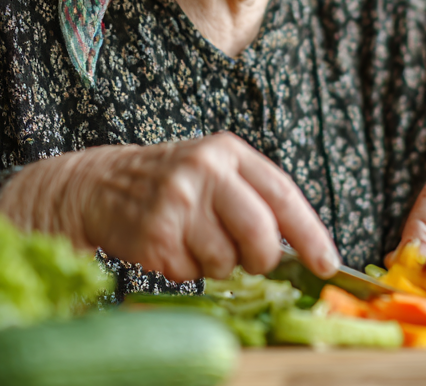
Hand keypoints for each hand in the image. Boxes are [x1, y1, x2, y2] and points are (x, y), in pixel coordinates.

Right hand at [0, 132, 340, 281]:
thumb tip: (302, 250)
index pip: (284, 195)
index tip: (327, 264)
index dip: (311, 234)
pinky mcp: (155, 234)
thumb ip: (255, 198)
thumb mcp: (215, 171)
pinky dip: (186, 270)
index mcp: (228, 151)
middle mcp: (205, 170)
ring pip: (226, 260)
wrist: (98, 184)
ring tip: (194, 241)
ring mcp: (178, 202)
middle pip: (261, 232)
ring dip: (217, 265)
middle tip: (252, 260)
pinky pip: (191, 273)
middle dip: (263, 258)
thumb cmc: (170, 183)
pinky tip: (170, 246)